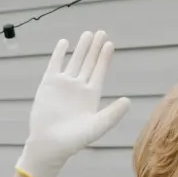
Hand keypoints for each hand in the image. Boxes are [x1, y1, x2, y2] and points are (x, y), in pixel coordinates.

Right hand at [15, 30, 130, 176]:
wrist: (50, 144)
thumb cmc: (74, 140)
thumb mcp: (97, 126)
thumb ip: (113, 114)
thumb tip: (128, 101)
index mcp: (91, 96)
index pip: (99, 72)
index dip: (105, 58)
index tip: (110, 44)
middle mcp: (79, 88)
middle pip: (89, 63)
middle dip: (95, 48)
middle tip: (101, 32)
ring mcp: (64, 84)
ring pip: (74, 61)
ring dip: (81, 48)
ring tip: (88, 34)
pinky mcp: (49, 84)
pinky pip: (55, 64)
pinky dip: (59, 54)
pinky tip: (65, 43)